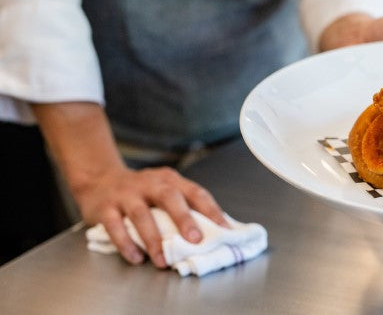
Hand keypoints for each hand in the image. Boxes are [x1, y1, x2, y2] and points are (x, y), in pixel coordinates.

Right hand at [31, 102, 227, 267]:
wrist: (99, 179)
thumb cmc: (141, 191)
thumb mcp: (164, 190)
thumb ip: (184, 206)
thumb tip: (213, 232)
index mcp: (170, 180)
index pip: (195, 192)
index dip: (212, 211)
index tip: (225, 230)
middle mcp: (149, 183)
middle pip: (169, 197)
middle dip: (184, 219)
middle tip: (195, 240)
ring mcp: (126, 194)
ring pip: (141, 214)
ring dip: (153, 239)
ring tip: (163, 261)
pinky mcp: (105, 207)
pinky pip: (115, 226)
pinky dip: (126, 243)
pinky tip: (136, 258)